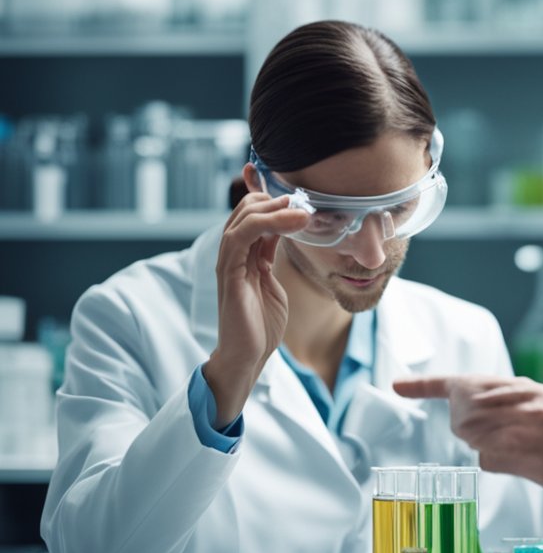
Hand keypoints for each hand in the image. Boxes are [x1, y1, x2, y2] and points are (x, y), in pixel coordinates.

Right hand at [203, 192, 309, 426]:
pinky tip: (290, 223)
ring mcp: (228, 262)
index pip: (253, 214)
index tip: (301, 197)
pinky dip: (265, 225)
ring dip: (274, 210)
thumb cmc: (261, 323)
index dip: (273, 200)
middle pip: (246, 210)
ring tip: (301, 209)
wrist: (248, 355)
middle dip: (274, 200)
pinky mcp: (228, 274)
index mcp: (244, 254)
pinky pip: (239, 238)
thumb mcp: (272, 280)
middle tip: (303, 201)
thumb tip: (284, 231)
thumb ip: (271, 256)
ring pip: (243, 219)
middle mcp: (233, 254)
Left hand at [391, 374, 542, 515]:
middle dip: (468, 428)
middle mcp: (523, 399)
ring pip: (471, 434)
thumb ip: (512, 411)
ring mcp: (522, 423)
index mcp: (528, 388)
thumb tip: (472, 424)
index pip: (466, 380)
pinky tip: (531, 466)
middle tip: (502, 443)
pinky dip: (500, 465)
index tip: (398, 385)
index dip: (427, 385)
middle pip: (462, 410)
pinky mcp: (525, 450)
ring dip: (487, 448)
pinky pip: (487, 458)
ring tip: (525, 453)